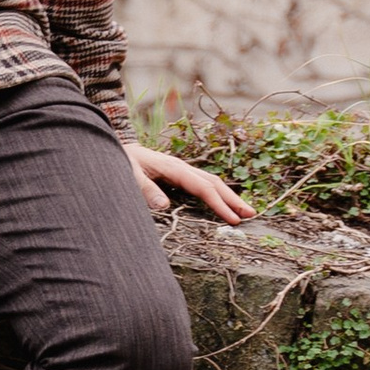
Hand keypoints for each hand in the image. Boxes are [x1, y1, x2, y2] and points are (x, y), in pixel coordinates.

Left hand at [125, 142, 252, 224]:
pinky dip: (217, 194)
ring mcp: (182, 170)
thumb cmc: (122, 161)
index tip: (232, 220)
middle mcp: (182, 168)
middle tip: (251, 215)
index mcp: (174, 168)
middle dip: (233, 199)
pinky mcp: (179, 175)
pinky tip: (224, 204)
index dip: (219, 204)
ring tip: (245, 212)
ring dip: (229, 197)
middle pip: (214, 183)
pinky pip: (203, 184)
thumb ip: (145, 189)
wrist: (117, 149)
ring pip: (211, 183)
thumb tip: (164, 206)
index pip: (203, 187)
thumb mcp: (129, 175)